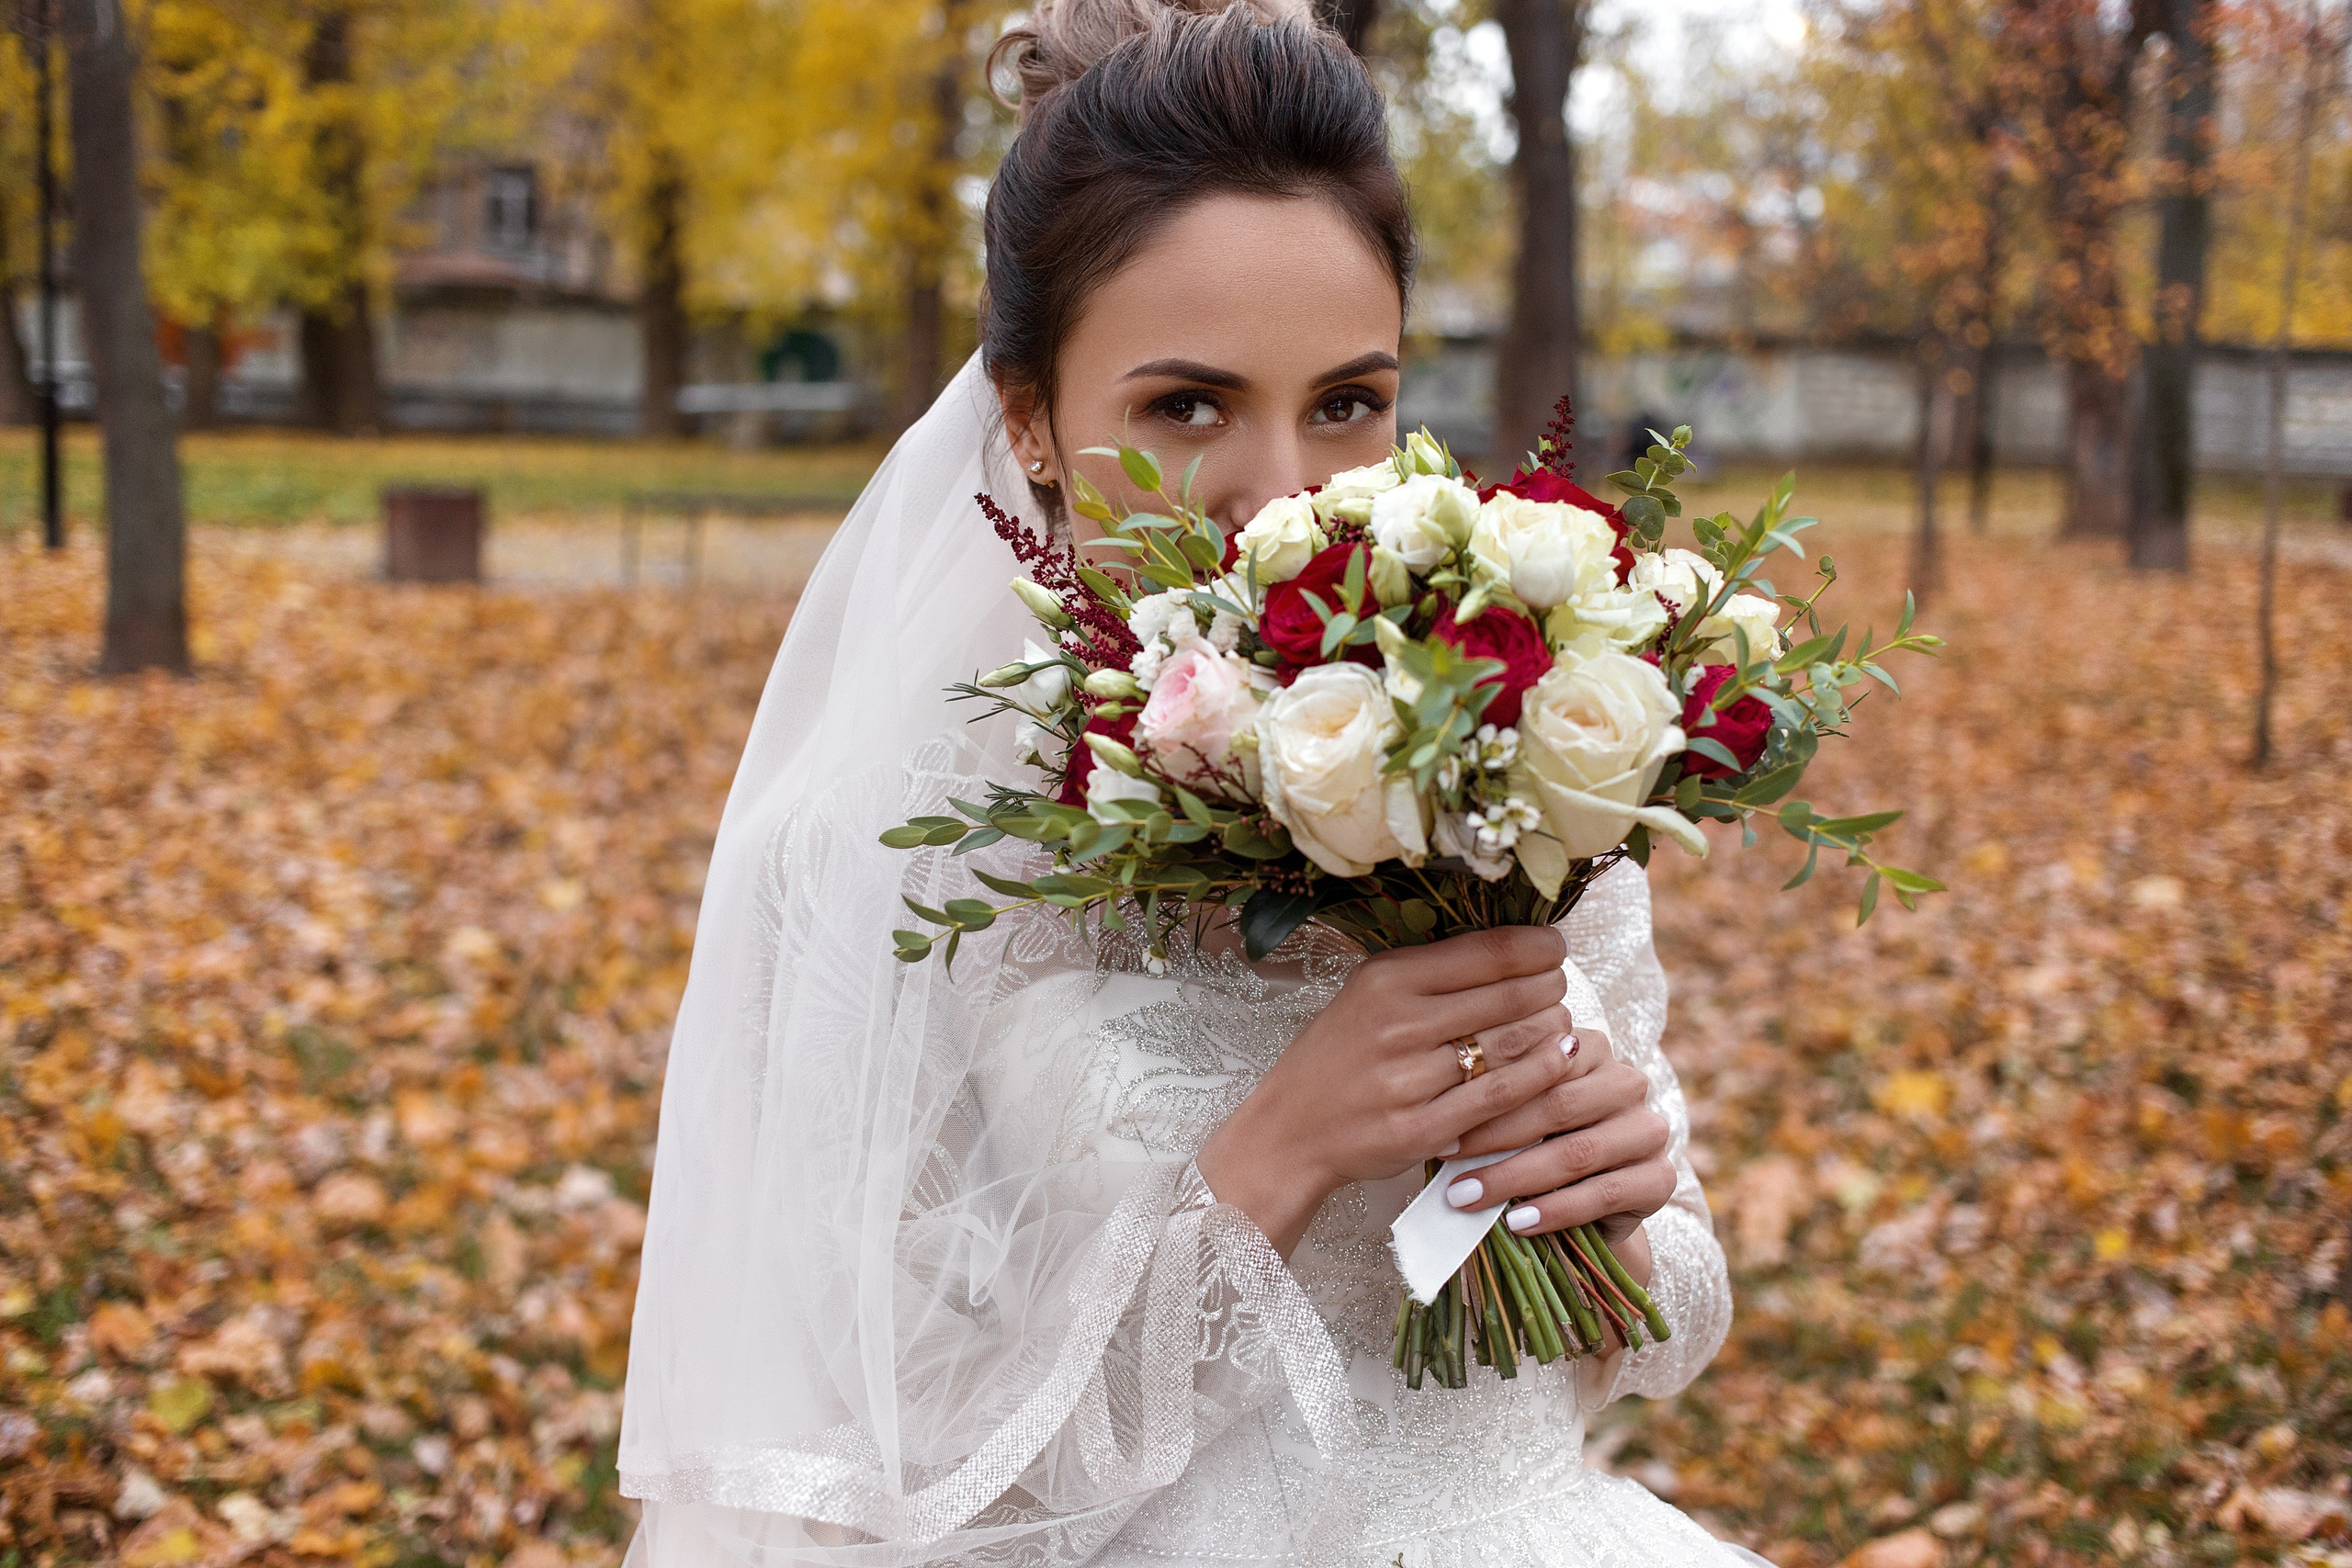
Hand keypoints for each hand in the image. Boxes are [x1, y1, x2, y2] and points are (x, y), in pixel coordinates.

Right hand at [1197, 926, 1582, 1255]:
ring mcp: (1412, 1078)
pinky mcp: (1424, 1127)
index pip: (1488, 951)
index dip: (1538, 947)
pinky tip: (1564, 1057)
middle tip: (1559, 987)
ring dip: (1552, 1027)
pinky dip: (1544, 1072)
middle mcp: (1400, 1023)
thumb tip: (1515, 947)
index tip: (1556, 948)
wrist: (1290, 1130)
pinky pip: (1504, 1094)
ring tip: (1560, 1021)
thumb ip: (1432, 971)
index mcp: (1387, 978)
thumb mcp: (1369, 993)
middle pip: (1510, 994)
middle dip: (1550, 987)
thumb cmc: (1339, 1056)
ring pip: (1514, 1042)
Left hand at [1437, 1028, 1673, 1286]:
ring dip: (1515, 1178)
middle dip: (1494, 1138)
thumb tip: (1438, 1120)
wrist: (1580, 1209)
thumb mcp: (1510, 1120)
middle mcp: (1627, 1081)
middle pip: (1557, 1106)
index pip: (1537, 1064)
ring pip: (1578, 1151)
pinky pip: (1605, 1193)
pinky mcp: (1661, 1177)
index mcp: (1588, 1048)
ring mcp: (1650, 1128)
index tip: (1438, 1125)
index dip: (1485, 1095)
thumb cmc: (1529, 1149)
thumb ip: (1492, 1105)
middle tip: (1444, 1163)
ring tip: (1467, 1199)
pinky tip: (1516, 1222)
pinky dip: (1556, 1210)